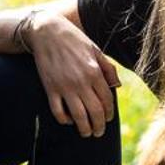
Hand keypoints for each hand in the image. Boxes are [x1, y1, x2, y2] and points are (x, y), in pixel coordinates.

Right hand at [28, 11, 119, 138]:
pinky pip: (58, 112)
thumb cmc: (74, 39)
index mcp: (95, 72)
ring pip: (78, 116)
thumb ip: (107, 68)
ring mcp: (65, 87)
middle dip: (99, 127)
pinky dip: (64, 120)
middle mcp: (82, 82)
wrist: (47, 31)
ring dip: (84, 129)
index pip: (107, 100)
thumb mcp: (95, 49)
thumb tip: (117, 86)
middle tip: (99, 133)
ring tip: (86, 133)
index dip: (109, 113)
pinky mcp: (50, 89)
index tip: (107, 119)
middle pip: (95, 112)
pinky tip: (68, 121)